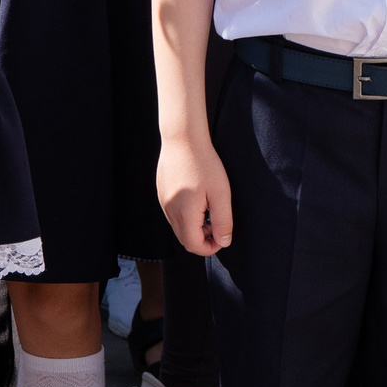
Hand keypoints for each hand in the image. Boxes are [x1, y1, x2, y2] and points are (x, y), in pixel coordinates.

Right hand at [156, 133, 233, 255]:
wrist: (183, 139)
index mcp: (184, 214)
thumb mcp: (221, 193)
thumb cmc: (204, 164)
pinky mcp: (162, 194)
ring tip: (208, 208)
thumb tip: (224, 242)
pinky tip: (197, 199)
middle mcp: (169, 211)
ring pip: (178, 227)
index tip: (222, 236)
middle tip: (217, 221)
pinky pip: (173, 215)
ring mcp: (163, 203)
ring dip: (195, 227)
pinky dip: (186, 216)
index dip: (210, 248)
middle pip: (185, 240)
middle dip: (203, 238)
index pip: (194, 246)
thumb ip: (223, 221)